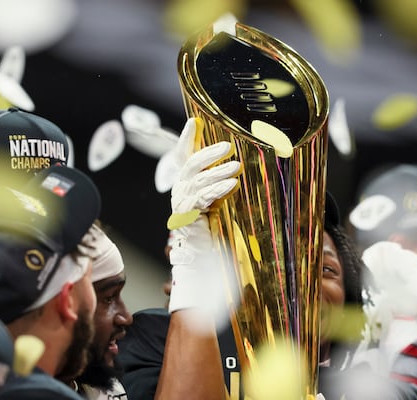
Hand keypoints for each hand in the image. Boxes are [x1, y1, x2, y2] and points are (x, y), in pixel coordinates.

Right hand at [166, 117, 239, 313]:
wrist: (200, 261)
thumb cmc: (211, 229)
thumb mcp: (216, 200)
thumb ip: (219, 182)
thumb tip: (235, 162)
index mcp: (184, 184)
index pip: (182, 156)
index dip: (186, 139)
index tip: (194, 121)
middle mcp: (179, 192)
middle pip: (189, 165)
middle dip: (208, 153)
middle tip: (228, 147)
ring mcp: (181, 205)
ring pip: (197, 182)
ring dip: (218, 172)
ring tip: (237, 167)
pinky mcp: (187, 218)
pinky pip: (202, 199)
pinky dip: (217, 190)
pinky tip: (231, 185)